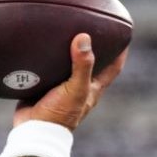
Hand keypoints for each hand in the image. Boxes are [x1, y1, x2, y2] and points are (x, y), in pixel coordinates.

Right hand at [13, 33, 127, 130]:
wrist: (33, 130)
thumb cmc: (59, 113)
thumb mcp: (75, 88)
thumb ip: (82, 65)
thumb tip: (84, 37)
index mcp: (93, 88)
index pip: (114, 67)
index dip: (121, 51)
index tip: (124, 33)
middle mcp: (80, 87)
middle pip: (93, 63)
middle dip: (95, 47)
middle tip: (93, 26)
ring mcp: (62, 87)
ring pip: (70, 65)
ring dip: (70, 51)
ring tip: (67, 30)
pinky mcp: (44, 86)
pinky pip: (49, 68)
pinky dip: (50, 57)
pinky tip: (44, 44)